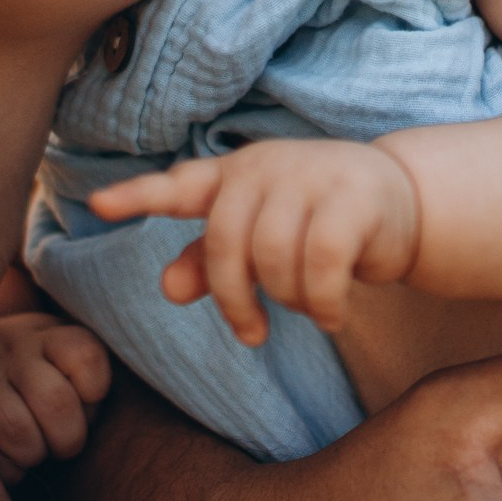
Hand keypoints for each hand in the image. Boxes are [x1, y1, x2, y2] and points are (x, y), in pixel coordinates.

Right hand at [0, 311, 110, 484]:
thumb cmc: (46, 368)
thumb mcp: (71, 352)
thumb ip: (92, 370)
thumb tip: (123, 407)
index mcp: (53, 334)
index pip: (86, 357)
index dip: (94, 390)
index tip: (90, 397)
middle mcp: (15, 349)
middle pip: (56, 401)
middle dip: (69, 436)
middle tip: (66, 443)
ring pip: (16, 429)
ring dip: (35, 453)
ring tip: (37, 451)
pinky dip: (7, 468)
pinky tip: (12, 460)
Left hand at [91, 140, 419, 344]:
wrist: (403, 202)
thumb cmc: (319, 220)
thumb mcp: (262, 236)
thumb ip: (212, 261)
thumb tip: (168, 289)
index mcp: (236, 174)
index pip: (180, 185)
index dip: (138, 195)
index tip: (98, 205)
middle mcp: (267, 167)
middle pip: (226, 244)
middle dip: (235, 299)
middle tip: (252, 333)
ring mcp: (312, 177)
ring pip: (275, 260)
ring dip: (289, 302)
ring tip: (307, 309)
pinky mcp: (353, 198)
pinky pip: (322, 268)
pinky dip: (323, 305)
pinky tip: (332, 316)